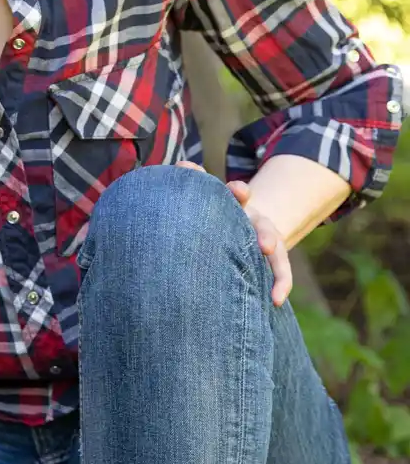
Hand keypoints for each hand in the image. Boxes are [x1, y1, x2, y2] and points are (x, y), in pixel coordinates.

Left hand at [174, 160, 291, 306]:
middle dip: (264, 235)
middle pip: (262, 224)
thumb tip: (182, 164)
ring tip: (275, 288)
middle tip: (263, 245)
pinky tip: (276, 300)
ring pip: (273, 246)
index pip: (237, 195)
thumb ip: (193, 179)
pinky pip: (280, 270)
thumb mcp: (204, 196)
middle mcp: (251, 220)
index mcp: (233, 205)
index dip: (238, 192)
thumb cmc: (210, 212)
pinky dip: (281, 284)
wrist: (236, 225)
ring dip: (276, 266)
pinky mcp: (270, 258)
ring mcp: (261, 238)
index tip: (239, 192)